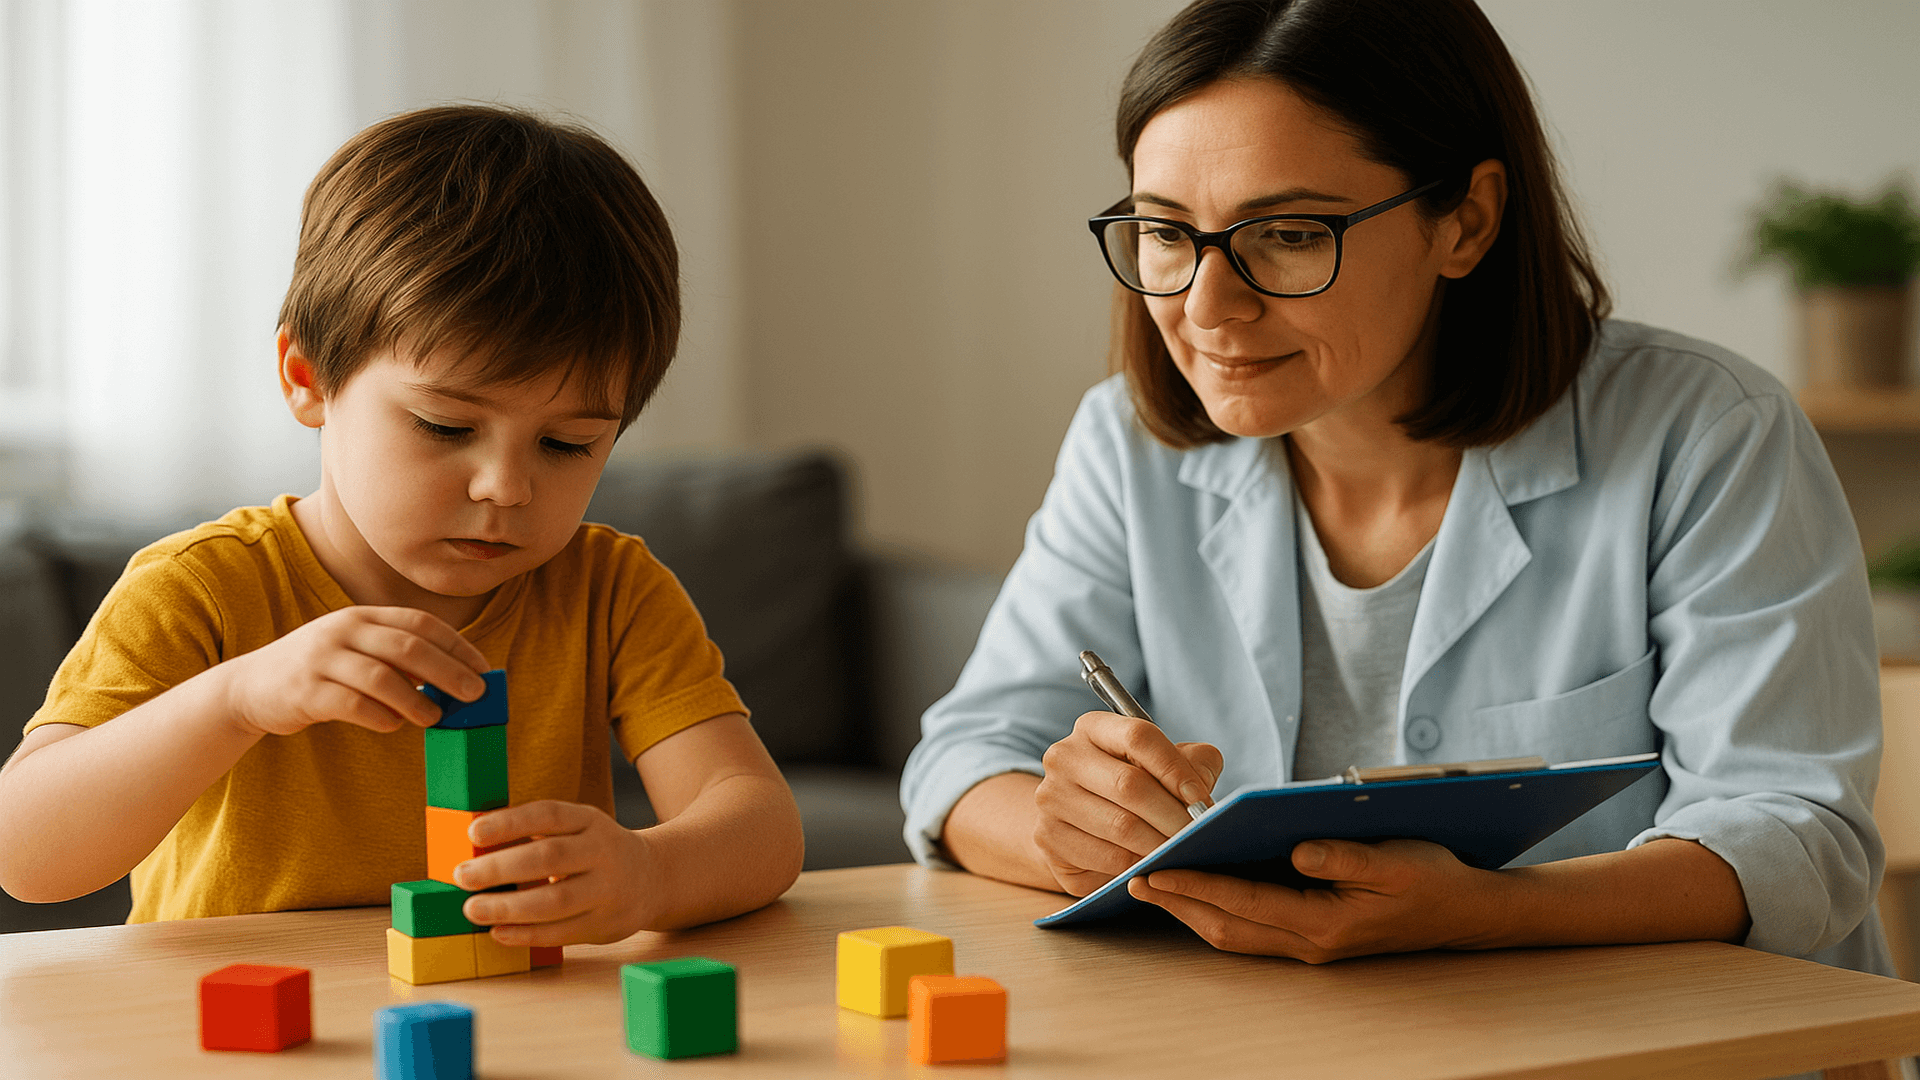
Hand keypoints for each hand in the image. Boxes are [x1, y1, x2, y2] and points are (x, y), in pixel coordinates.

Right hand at [220, 606, 489, 736]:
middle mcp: (342, 630)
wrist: (250, 687)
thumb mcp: (356, 652)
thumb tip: (455, 680)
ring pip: (381, 676)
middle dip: (448, 671)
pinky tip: (394, 725)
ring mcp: (321, 659)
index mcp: (362, 617)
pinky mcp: (305, 691)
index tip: (483, 668)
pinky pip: (351, 704)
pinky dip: (379, 715)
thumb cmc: (320, 672)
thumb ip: (397, 659)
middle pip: (407, 646)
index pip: (421, 623)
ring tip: (436, 717)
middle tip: (475, 694)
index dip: (456, 645)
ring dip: (416, 699)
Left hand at [453, 800, 654, 945]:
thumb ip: (537, 835)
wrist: (654, 877)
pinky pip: (563, 933)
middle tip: (463, 876)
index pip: (549, 815)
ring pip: (556, 901)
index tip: (473, 832)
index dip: (511, 822)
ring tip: (473, 909)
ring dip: (508, 907)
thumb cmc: (594, 852)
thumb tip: (475, 849)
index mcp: (591, 821)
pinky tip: (499, 932)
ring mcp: (609, 890)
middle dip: (500, 868)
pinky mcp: (608, 925)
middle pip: (549, 858)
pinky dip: (526, 934)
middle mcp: (604, 852)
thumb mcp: (578, 829)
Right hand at [1033, 711, 1221, 895]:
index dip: (1175, 768)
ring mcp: (1051, 798)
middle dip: (1172, 814)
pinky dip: (1138, 865)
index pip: (1138, 737)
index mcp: (1093, 728)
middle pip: (1129, 784)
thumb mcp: (1162, 765)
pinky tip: (1154, 865)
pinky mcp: (1049, 838)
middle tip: (1198, 834)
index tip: (1201, 799)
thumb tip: (1201, 792)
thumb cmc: (1131, 787)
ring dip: (1159, 844)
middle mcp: (1064, 757)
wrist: (1076, 821)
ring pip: (1120, 826)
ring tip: (1182, 851)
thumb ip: (1191, 764)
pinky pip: (1106, 857)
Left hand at [1125, 838, 1510, 960]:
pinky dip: (1219, 912)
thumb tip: (1297, 852)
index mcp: (1326, 923)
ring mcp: (1311, 946)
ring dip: (1193, 912)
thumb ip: (1344, 857)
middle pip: (1227, 928)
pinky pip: (1252, 930)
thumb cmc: (1433, 879)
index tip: (1156, 871)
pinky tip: (1200, 890)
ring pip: (1235, 935)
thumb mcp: (1395, 861)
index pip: (1245, 903)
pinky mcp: (1313, 938)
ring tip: (1154, 885)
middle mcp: (1312, 943)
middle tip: (1135, 881)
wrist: (1467, 913)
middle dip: (1179, 904)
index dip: (1197, 886)